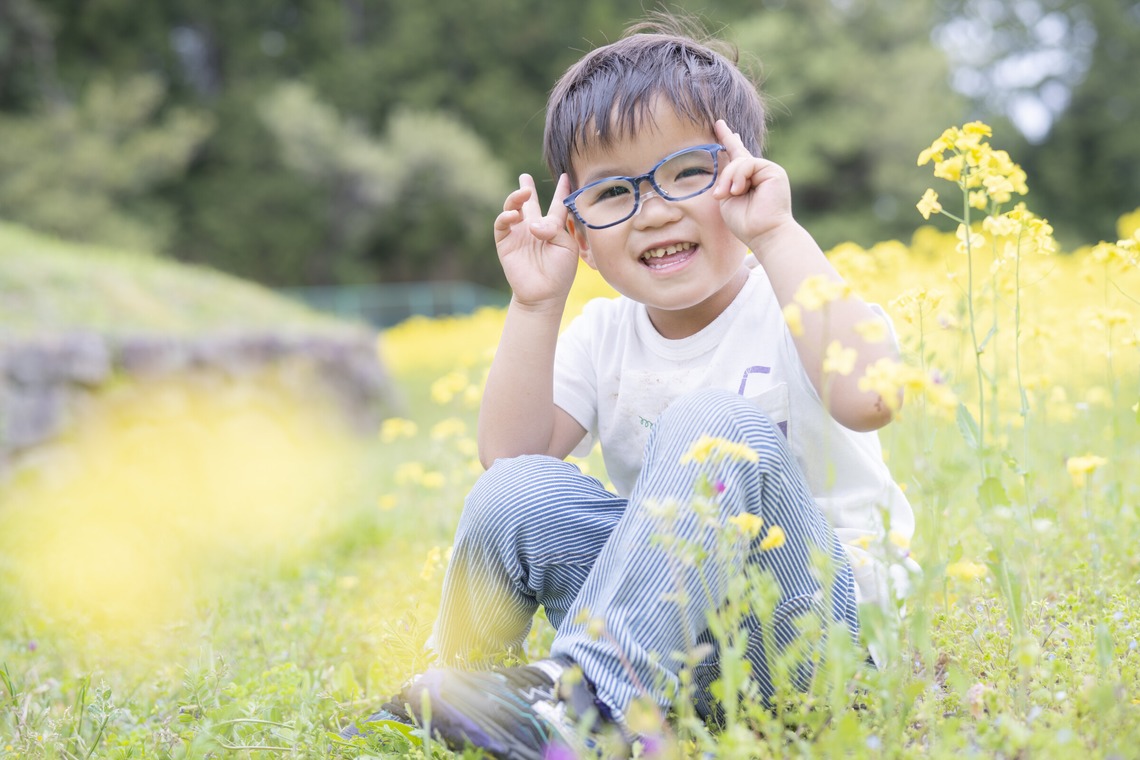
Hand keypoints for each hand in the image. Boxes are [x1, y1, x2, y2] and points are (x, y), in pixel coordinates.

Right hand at [493, 173, 579, 309]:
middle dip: (525, 190)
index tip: (565, 177)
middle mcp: (534, 229)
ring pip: (513, 209)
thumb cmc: (560, 272)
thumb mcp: (566, 247)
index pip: (556, 206)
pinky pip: (502, 224)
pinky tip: (514, 216)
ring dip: (517, 198)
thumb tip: (532, 224)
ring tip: (524, 192)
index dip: (561, 191)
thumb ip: (554, 228)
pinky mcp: (506, 243)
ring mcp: (519, 235)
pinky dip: (506, 216)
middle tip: (524, 177)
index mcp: (553, 229)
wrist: (544, 295)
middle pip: (528, 203)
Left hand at [711, 119, 795, 251]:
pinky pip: (748, 164)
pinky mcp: (774, 171)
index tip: (719, 124)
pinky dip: (738, 176)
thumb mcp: (727, 198)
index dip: (728, 139)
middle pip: (737, 156)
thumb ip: (726, 179)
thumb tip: (727, 164)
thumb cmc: (745, 223)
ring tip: (728, 196)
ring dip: (728, 178)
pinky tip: (738, 190)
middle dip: (726, 172)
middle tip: (723, 194)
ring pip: (739, 161)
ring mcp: (767, 170)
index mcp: (748, 179)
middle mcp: (759, 172)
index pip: (737, 154)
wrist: (763, 234)